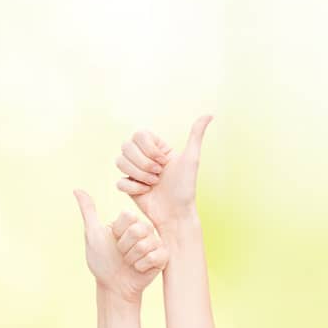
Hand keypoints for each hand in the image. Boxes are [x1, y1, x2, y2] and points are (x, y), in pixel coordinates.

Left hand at [76, 190, 166, 301]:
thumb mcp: (92, 234)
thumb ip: (89, 211)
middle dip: (124, 247)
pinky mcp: (163, 257)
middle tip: (121, 254)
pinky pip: (154, 257)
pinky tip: (139, 269)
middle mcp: (145, 229)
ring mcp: (155, 243)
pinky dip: (141, 266)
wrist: (113, 286)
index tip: (113, 239)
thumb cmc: (102, 260)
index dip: (118, 231)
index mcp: (130, 221)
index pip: (128, 215)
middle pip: (137, 230)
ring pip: (145, 245)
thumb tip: (77, 189)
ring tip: (129, 262)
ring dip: (131, 259)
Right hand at [116, 115, 212, 231]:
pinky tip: (146, 192)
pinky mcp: (128, 187)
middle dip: (144, 163)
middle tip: (159, 175)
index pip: (138, 134)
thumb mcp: (192, 158)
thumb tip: (209, 114)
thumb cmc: (186, 187)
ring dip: (138, 174)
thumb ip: (196, 134)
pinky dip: (133, 188)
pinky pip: (119, 182)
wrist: (177, 213)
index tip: (164, 161)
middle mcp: (142, 157)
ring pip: (119, 162)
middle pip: (126, 146)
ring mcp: (133, 171)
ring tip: (153, 184)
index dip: (149, 149)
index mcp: (155, 147)